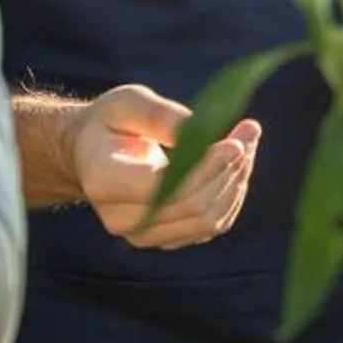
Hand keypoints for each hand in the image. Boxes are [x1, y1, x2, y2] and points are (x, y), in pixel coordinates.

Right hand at [67, 85, 261, 249]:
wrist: (92, 157)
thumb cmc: (110, 124)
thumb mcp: (126, 103)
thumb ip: (160, 115)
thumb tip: (201, 131)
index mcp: (104, 181)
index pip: (165, 187)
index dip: (206, 168)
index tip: (235, 142)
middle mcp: (121, 218)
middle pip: (193, 206)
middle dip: (229, 169)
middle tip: (249, 131)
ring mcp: (143, 234)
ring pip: (208, 220)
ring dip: (236, 181)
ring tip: (247, 141)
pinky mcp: (166, 238)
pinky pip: (210, 225)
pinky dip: (231, 193)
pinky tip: (237, 162)